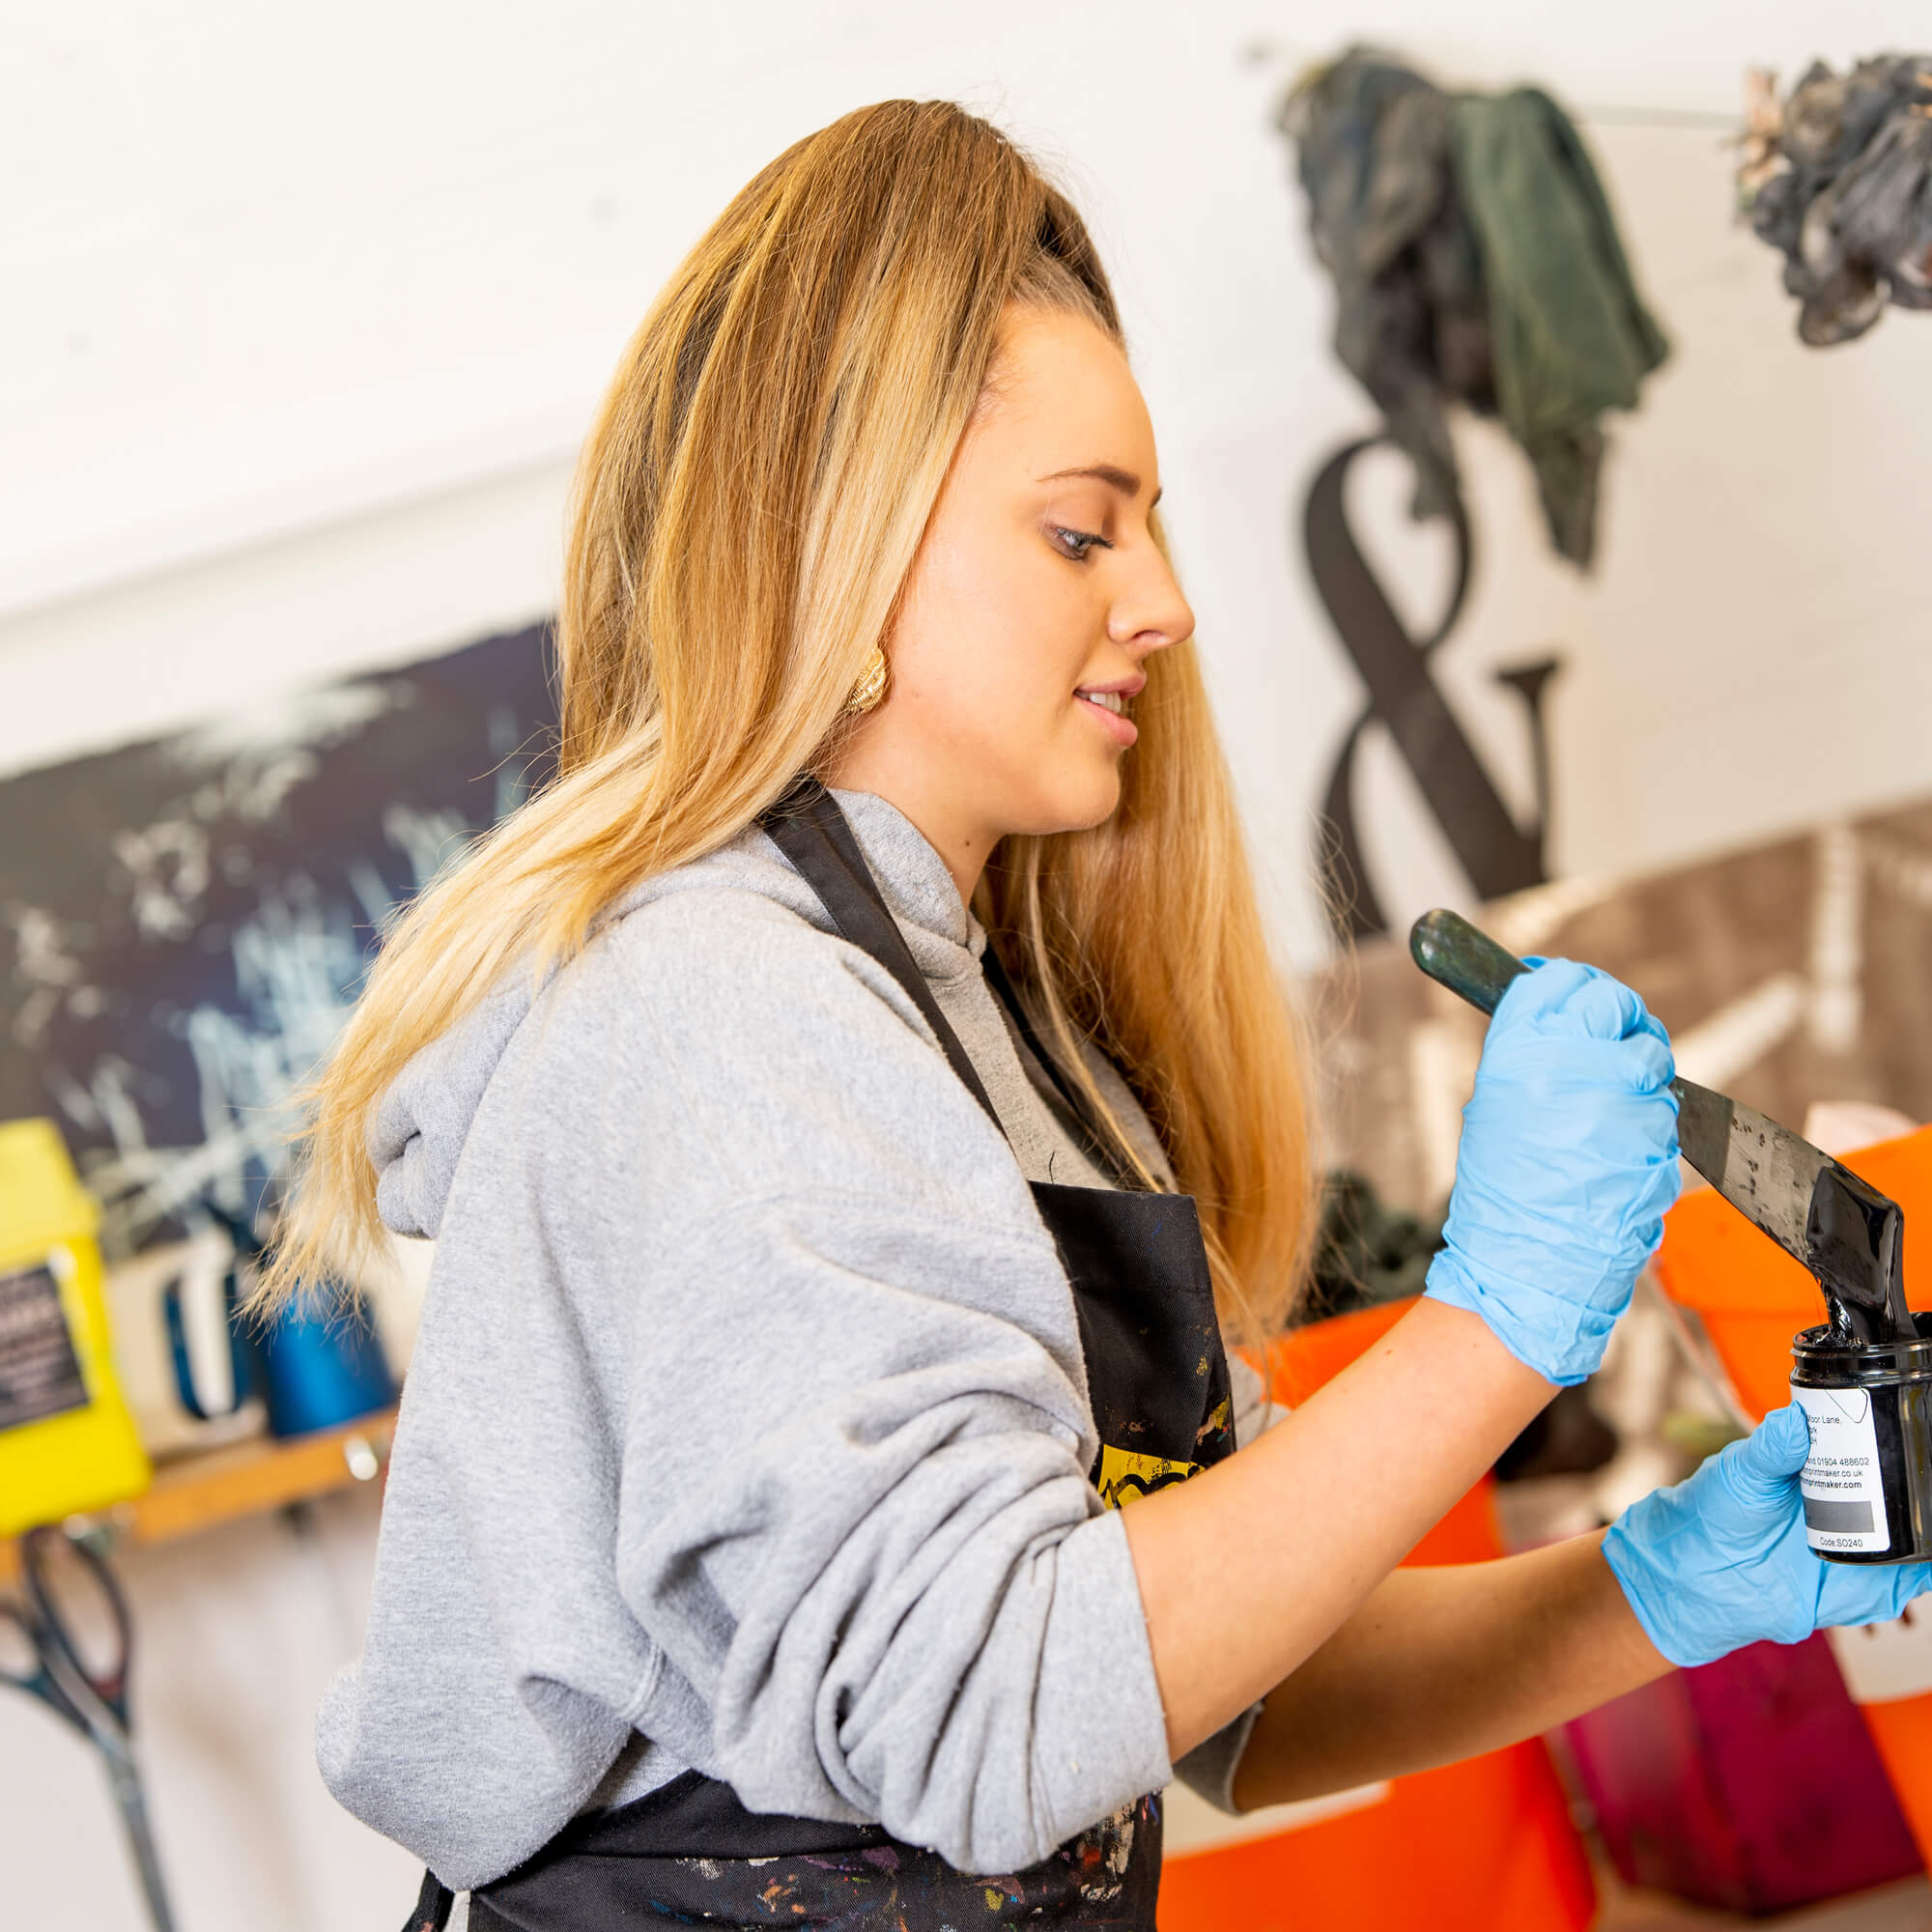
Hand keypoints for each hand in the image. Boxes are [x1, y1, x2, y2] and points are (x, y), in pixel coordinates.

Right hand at [1423, 958, 1679, 1385]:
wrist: (1524, 1264)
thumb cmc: (1504, 1193)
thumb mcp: (1495, 1106)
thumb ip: (1535, 1054)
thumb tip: (1570, 1017)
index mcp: (1517, 1052)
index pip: (1561, 981)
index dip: (1579, 986)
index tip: (1584, 996)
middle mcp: (1568, 1065)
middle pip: (1615, 1006)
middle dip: (1624, 1021)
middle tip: (1617, 1042)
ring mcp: (1617, 1097)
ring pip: (1649, 1060)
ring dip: (1640, 1080)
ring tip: (1609, 1119)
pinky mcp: (1654, 1133)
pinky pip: (1664, 1111)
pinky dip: (1651, 1124)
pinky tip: (1621, 1150)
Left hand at [1603, 1405, 1931, 1667]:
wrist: (1701, 1578)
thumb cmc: (1714, 1512)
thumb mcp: (1742, 1473)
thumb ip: (1770, 1449)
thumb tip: (1795, 1419)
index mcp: (1825, 1463)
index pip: (1875, 1442)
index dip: (1901, 1436)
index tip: (1919, 1424)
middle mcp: (1853, 1501)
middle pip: (1906, 1485)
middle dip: (1923, 1477)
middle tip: (1931, 1472)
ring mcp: (1864, 1542)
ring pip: (1916, 1531)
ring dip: (1927, 1523)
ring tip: (1931, 1514)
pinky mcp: (1868, 1585)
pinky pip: (1909, 1577)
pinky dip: (1925, 1567)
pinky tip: (1929, 1556)